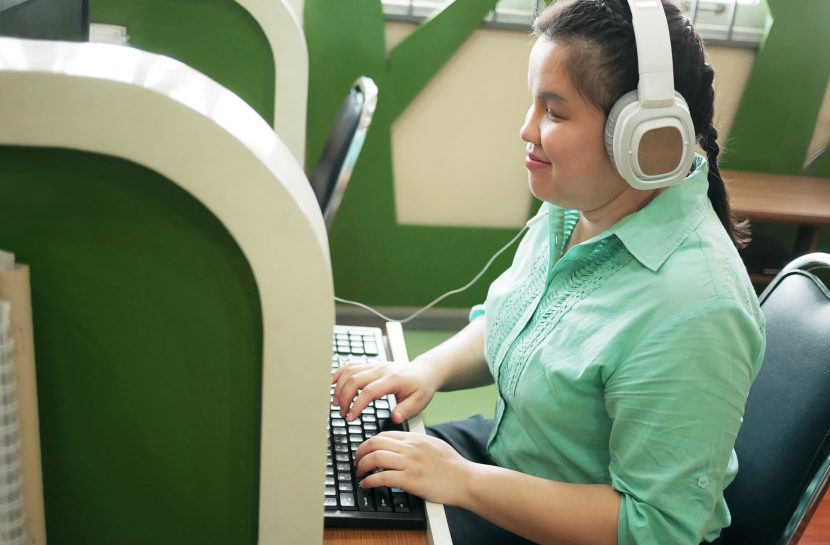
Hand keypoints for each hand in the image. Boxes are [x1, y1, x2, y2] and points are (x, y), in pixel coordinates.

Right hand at [331, 360, 438, 423]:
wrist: (425, 372)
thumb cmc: (421, 387)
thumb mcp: (419, 402)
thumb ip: (405, 410)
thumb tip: (395, 418)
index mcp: (393, 379)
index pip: (369, 391)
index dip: (356, 405)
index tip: (350, 418)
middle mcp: (382, 370)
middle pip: (355, 380)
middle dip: (344, 398)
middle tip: (342, 413)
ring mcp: (375, 365)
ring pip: (350, 371)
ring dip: (339, 387)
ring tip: (337, 403)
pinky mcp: (371, 365)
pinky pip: (352, 365)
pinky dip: (340, 372)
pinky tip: (332, 382)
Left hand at [354, 431, 473, 505]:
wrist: (466, 480)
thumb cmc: (454, 466)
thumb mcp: (434, 445)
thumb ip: (417, 444)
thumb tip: (403, 446)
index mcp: (416, 438)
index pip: (385, 434)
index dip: (370, 442)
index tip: (366, 451)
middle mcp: (410, 447)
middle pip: (375, 442)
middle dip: (361, 451)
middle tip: (357, 461)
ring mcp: (410, 463)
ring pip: (375, 457)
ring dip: (362, 465)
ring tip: (359, 473)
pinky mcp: (410, 480)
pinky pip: (382, 477)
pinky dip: (369, 480)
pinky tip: (366, 484)